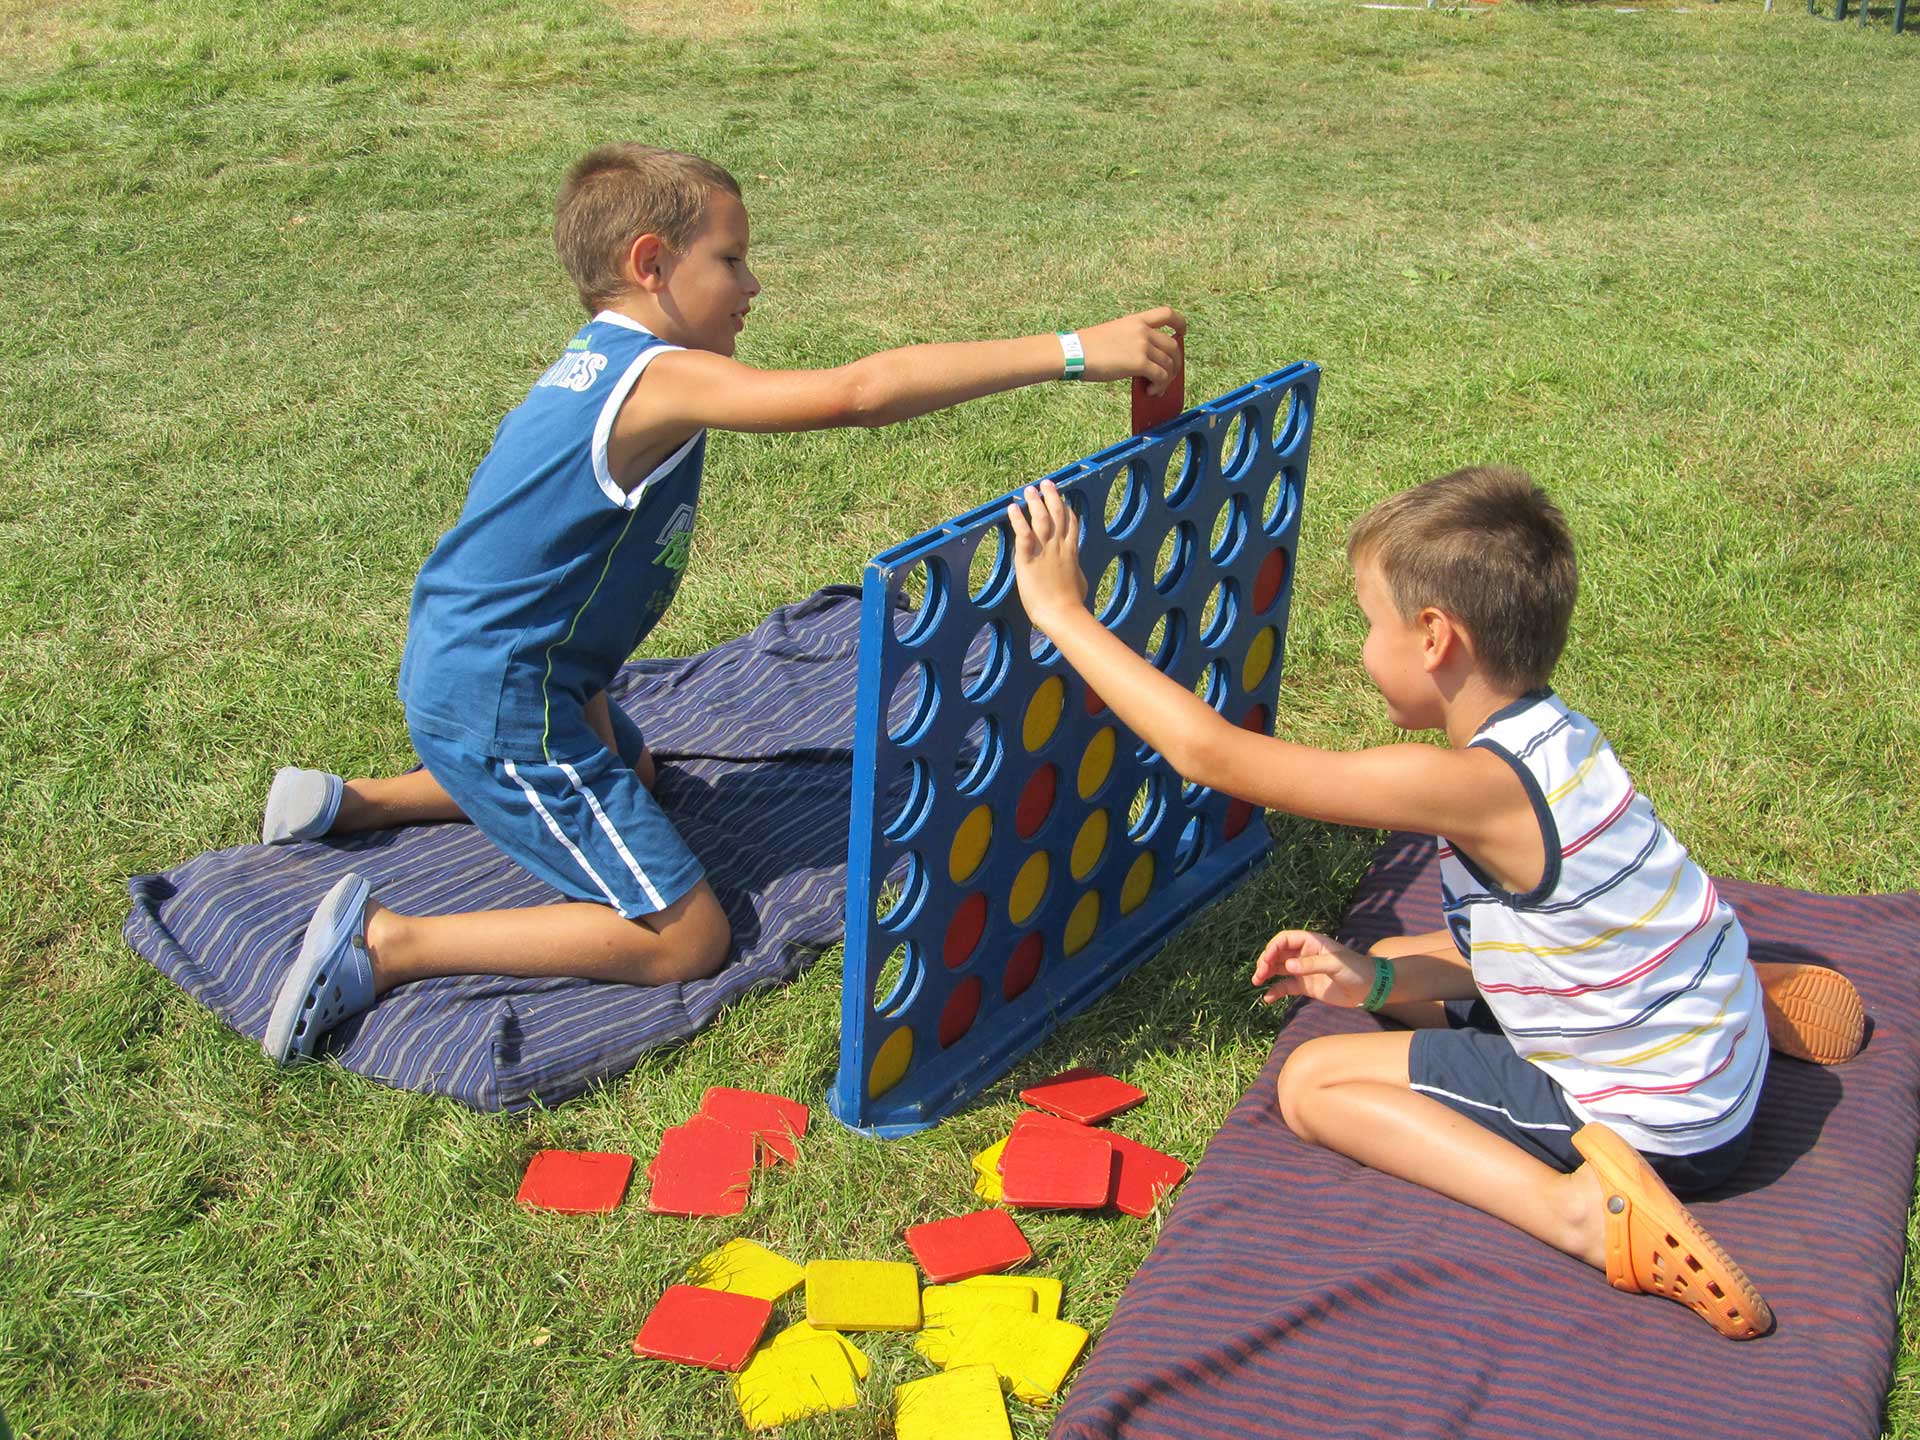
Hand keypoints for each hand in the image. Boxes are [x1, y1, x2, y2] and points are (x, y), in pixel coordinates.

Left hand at [1007, 479, 1088, 635]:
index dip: (1067, 509)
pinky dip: (1017, 520)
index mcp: (1071, 551)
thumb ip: (1075, 571)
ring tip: (1029, 490)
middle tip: (1046, 484)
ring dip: (1035, 502)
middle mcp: (1059, 546)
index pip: (1071, 523)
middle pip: (1057, 514)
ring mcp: (1044, 551)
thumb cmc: (1072, 603)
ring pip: (1041, 519)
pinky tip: (1012, 508)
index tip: (1063, 500)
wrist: (1062, 613)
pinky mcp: (1027, 559)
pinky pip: (1022, 534)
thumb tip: (1076, 572)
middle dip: (1052, 496)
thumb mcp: (1080, 582)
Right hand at [1074, 307, 1185, 393]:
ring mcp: (1142, 346)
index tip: (1181, 333)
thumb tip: (1144, 364)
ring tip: (1156, 388)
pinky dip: (1160, 386)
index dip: (1179, 324)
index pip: (1167, 313)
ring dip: (1166, 379)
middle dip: (1175, 363)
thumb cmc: (1086, 347)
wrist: (1074, 352)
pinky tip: (1151, 391)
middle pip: (1173, 346)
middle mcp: (1142, 330)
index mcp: (1135, 320)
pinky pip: (1161, 376)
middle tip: (1168, 376)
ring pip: (1169, 364)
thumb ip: (1132, 342)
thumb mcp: (1113, 334)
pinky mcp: (1139, 363)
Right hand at [1250, 930, 1374, 1007]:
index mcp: (1311, 942)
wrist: (1371, 989)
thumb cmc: (1356, 969)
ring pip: (1279, 969)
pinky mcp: (1306, 986)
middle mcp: (1304, 954)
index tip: (1266, 961)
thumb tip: (1287, 966)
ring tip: (1256, 982)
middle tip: (1259, 975)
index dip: (1272, 948)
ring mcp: (1304, 970)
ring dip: (1266, 974)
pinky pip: (1286, 986)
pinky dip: (1276, 991)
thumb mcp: (1335, 964)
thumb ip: (1311, 965)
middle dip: (1266, 961)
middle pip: (1278, 954)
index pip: (1285, 939)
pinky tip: (1268, 998)